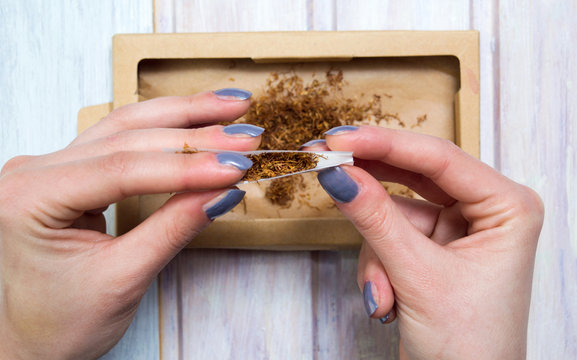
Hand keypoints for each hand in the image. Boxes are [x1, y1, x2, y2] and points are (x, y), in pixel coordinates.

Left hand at [0, 90, 261, 358]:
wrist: (32, 340)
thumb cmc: (61, 321)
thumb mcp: (123, 278)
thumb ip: (174, 227)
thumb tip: (223, 191)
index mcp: (29, 200)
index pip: (123, 170)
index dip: (186, 166)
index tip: (236, 166)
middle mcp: (33, 171)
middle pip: (127, 139)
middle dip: (194, 135)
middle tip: (245, 135)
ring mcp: (49, 165)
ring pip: (126, 126)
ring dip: (183, 115)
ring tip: (231, 106)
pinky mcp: (69, 168)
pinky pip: (121, 138)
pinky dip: (165, 128)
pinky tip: (196, 117)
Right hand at [313, 125, 543, 358]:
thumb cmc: (469, 347)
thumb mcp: (418, 277)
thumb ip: (375, 220)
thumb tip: (338, 175)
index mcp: (507, 208)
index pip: (440, 159)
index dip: (385, 144)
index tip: (339, 138)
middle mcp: (485, 211)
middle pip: (415, 176)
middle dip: (371, 181)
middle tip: (327, 159)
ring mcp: (456, 229)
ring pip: (394, 212)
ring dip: (377, 253)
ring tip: (381, 293)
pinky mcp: (432, 249)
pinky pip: (389, 237)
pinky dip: (377, 268)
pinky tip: (385, 301)